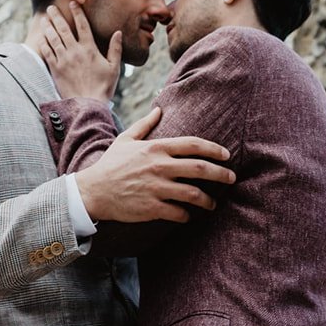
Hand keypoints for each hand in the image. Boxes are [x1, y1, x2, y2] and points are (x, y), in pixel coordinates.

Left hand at [36, 3, 121, 100]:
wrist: (88, 104)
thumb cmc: (103, 87)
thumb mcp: (114, 67)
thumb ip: (115, 49)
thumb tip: (118, 32)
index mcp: (90, 49)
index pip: (83, 25)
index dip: (77, 12)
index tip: (73, 3)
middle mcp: (75, 51)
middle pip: (63, 29)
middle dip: (56, 16)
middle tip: (51, 7)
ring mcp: (63, 59)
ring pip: (53, 38)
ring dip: (48, 27)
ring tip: (44, 19)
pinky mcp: (55, 69)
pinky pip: (47, 52)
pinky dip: (43, 43)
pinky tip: (41, 37)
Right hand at [74, 107, 235, 223]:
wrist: (93, 191)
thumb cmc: (110, 164)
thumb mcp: (126, 139)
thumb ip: (145, 124)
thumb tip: (158, 109)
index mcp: (156, 148)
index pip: (193, 145)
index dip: (214, 149)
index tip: (226, 155)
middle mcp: (159, 166)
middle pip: (200, 169)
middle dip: (221, 174)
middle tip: (232, 178)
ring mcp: (156, 187)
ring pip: (193, 194)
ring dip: (207, 200)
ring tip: (212, 204)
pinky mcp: (152, 207)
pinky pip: (178, 213)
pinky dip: (187, 215)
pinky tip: (188, 215)